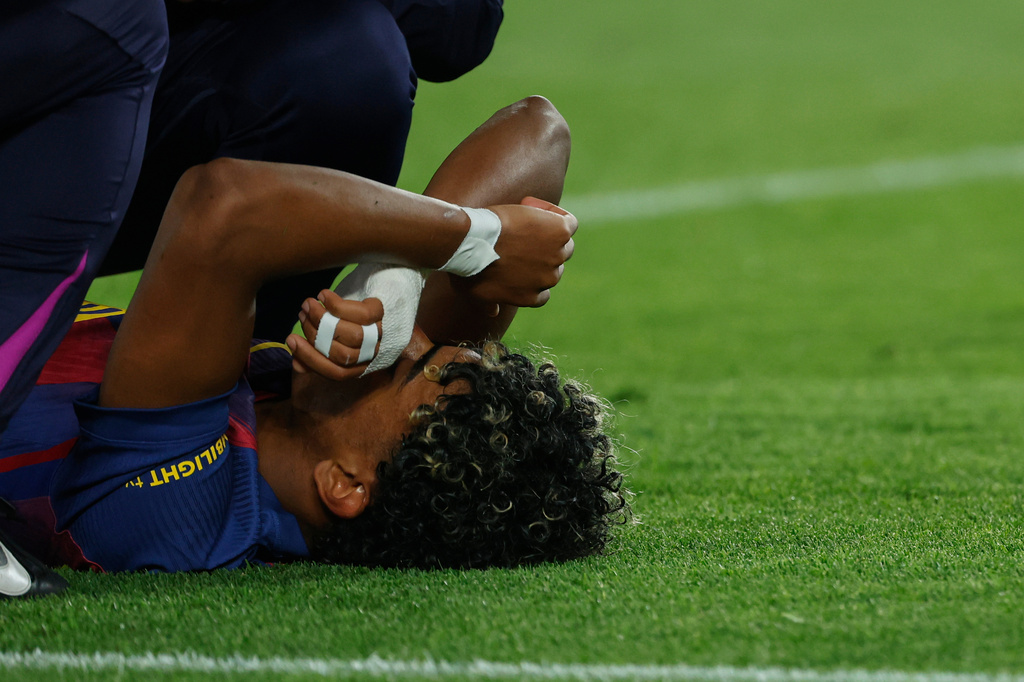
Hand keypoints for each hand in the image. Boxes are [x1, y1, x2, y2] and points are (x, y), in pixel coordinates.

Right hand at [286, 290, 382, 380]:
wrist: (387, 288)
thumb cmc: (354, 316)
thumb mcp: (335, 337)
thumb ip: (317, 353)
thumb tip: (297, 365)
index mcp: (361, 365)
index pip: (337, 372)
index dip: (311, 360)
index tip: (291, 340)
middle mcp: (374, 354)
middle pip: (342, 355)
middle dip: (315, 335)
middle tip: (301, 315)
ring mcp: (381, 334)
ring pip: (351, 336)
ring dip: (323, 319)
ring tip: (308, 304)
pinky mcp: (384, 314)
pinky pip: (361, 314)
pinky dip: (337, 305)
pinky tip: (323, 295)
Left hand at [460, 197, 576, 306]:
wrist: (474, 243)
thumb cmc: (470, 266)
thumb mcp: (477, 293)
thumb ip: (489, 304)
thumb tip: (493, 312)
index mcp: (531, 297)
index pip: (543, 289)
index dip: (532, 273)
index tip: (517, 258)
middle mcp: (549, 278)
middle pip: (555, 262)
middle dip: (540, 249)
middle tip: (518, 232)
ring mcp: (556, 255)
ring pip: (563, 241)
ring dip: (546, 228)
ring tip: (522, 215)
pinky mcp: (559, 232)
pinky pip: (569, 222)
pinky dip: (554, 212)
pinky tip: (530, 206)